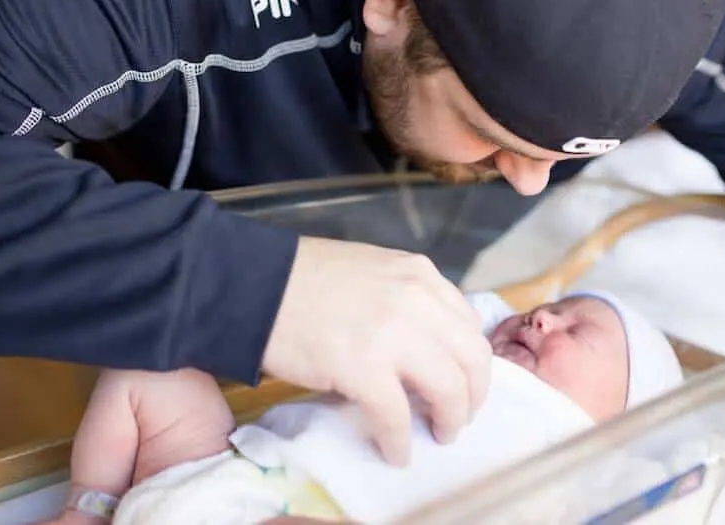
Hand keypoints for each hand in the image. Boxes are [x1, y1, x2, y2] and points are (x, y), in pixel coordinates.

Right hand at [262, 237, 492, 465]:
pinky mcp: (362, 367)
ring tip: (438, 435)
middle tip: (459, 417)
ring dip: (450, 420)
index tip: (461, 382)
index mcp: (420, 275)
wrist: (252, 283)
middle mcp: (417, 299)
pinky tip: (395, 452)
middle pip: (472, 358)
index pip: (469, 325)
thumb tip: (426, 346)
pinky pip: (397, 416)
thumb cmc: (302, 279)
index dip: (470, 362)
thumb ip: (406, 300)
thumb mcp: (373, 272)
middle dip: (472, 395)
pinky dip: (400, 441)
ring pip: (449, 389)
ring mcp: (392, 333)